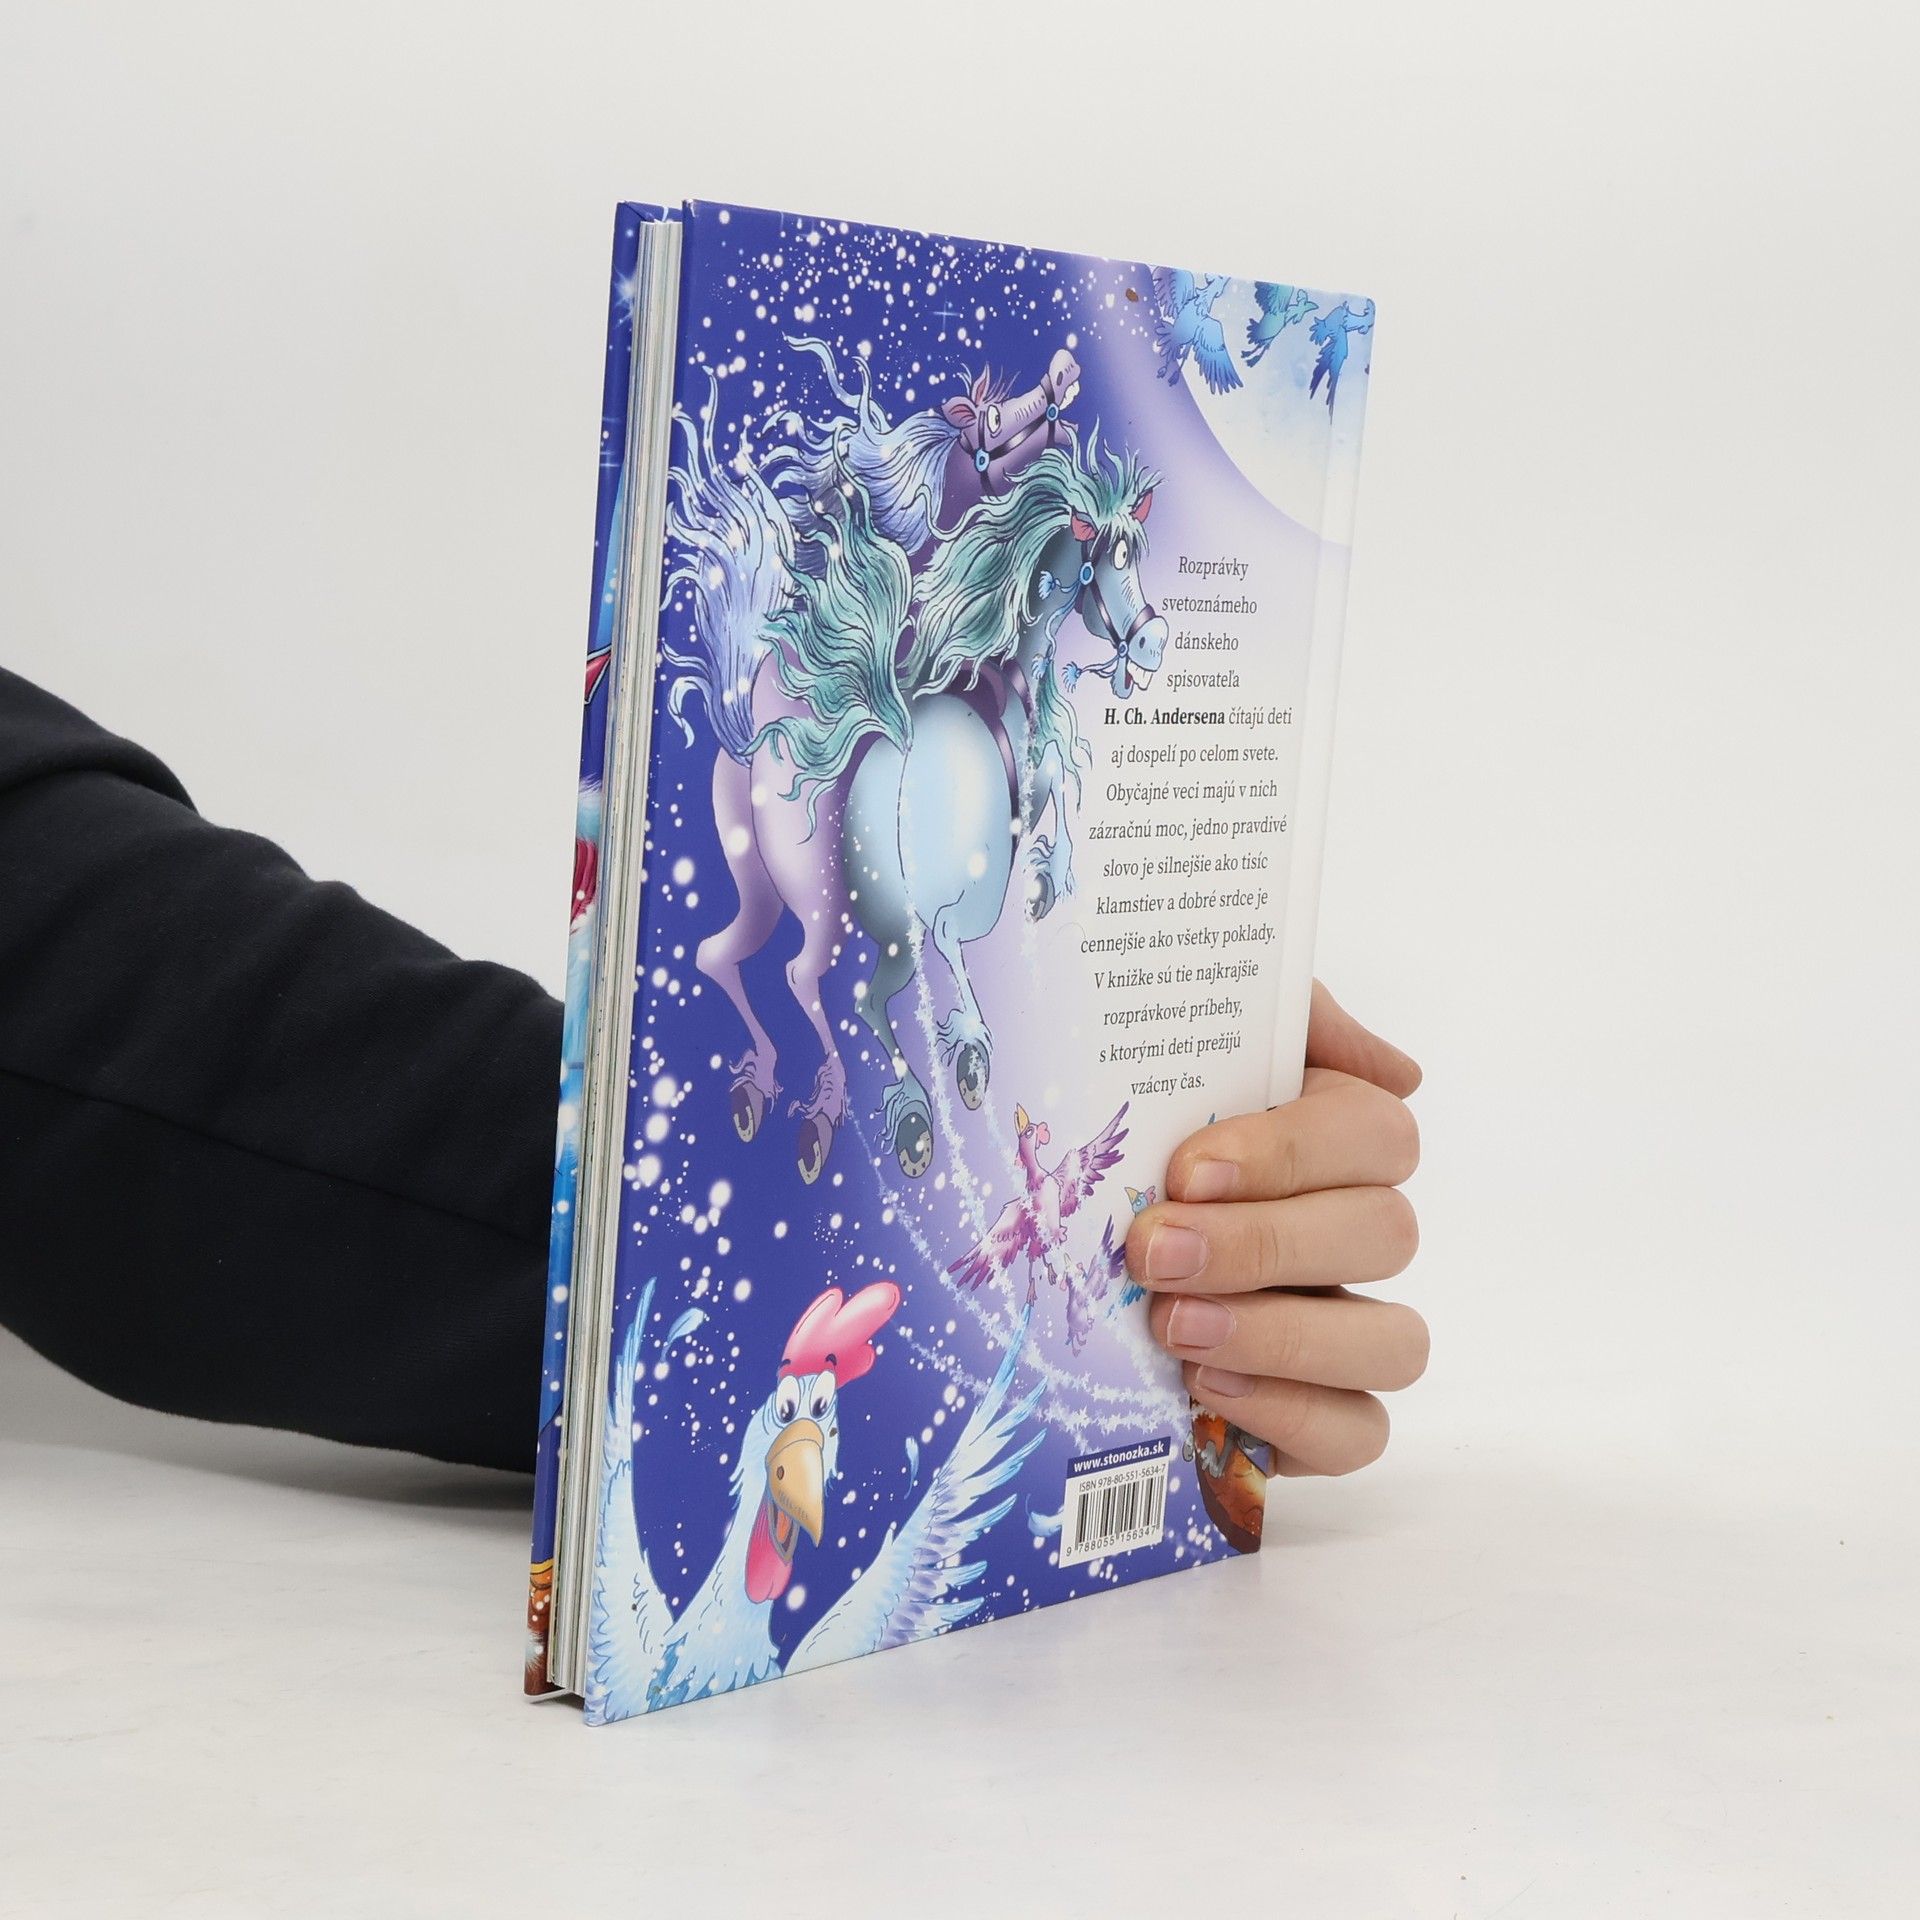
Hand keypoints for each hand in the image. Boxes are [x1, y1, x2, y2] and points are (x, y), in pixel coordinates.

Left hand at [1128, 982, 1425, 1476]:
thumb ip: (1278, 1013)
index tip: (1186, 1169)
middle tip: (1155, 1253)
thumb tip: (1392, 1068)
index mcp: (1330, 1133)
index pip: (1376, 1134)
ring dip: (1286, 1337)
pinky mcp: (1314, 1414)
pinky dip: (1294, 1416)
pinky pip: (1360, 1432)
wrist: (1041, 1224)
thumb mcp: (1176, 1036)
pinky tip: (1205, 1390)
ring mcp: (1343, 1325)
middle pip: (1386, 1235)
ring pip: (1395, 1341)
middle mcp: (1351, 1229)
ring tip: (1174, 1328)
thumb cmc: (1120, 1122)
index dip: (1292, 1154)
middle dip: (1263, 1246)